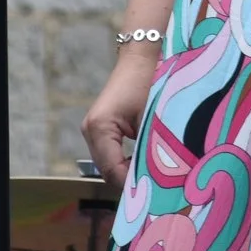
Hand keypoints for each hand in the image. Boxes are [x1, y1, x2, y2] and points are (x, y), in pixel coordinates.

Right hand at [81, 47, 160, 198]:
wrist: (143, 55)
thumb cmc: (150, 81)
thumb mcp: (152, 117)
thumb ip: (152, 148)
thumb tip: (160, 179)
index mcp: (99, 127)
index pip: (112, 170)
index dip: (132, 185)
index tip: (154, 195)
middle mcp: (90, 130)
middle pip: (108, 170)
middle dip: (130, 181)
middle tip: (156, 192)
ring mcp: (93, 129)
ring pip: (109, 164)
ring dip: (129, 172)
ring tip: (153, 181)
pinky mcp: (101, 128)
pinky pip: (111, 154)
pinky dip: (126, 162)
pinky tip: (145, 165)